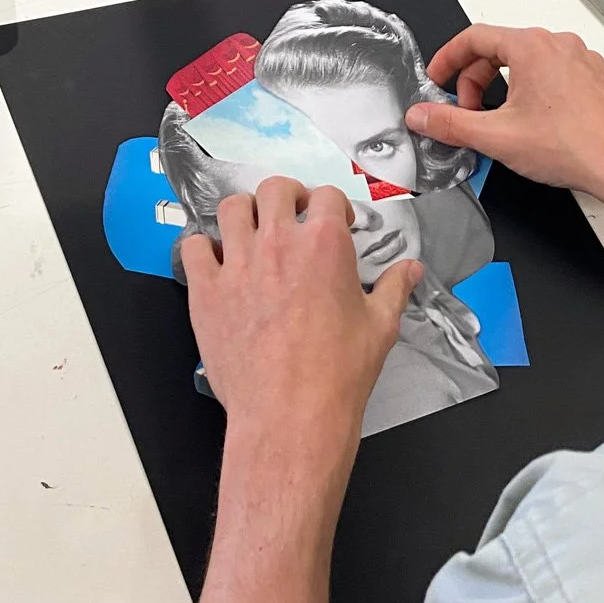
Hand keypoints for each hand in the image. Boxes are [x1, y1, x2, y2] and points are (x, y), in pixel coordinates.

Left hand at [182, 178, 421, 477]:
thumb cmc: (336, 375)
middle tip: (293, 215)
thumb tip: (410, 270)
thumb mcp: (380, 328)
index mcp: (325, 245)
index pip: (327, 196)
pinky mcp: (207, 290)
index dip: (333, 206)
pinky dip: (203, 247)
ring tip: (253, 231)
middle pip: (275, 188)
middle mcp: (278, 244)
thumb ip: (394, 289)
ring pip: (232, 208)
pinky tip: (216, 261)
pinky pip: (193, 247)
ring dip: (245, 213)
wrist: (290, 414)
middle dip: (287, 196)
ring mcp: (238, 264)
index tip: (336, 222)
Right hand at [407, 25, 603, 206]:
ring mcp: (582, 59)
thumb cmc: (574, 147)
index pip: (474, 37)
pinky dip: (536, 92)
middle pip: (500, 49)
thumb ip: (451, 124)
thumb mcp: (497, 138)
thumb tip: (422, 116)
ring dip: (506, 87)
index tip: (438, 79)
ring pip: (529, 63)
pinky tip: (536, 123)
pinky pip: (556, 74)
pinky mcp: (597, 77)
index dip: (447, 59)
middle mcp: (559, 45)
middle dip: (475, 80)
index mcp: (531, 48)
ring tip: (502, 121)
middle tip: (466, 111)